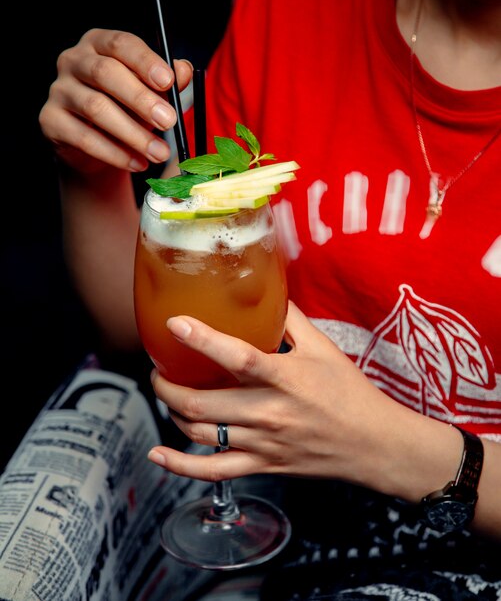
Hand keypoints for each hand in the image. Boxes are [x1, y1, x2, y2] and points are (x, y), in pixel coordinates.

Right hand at [39, 28, 192, 174]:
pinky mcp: (50, 120)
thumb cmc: (125, 110)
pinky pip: (84, 138)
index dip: (145, 61)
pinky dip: (115, 153)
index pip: (120, 44)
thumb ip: (167, 83)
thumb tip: (184, 71)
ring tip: (159, 152)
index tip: (168, 81)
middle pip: (106, 73)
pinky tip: (138, 163)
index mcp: (99, 44)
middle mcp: (74, 60)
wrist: (96, 147)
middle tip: (168, 121)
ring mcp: (59, 90)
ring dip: (133, 133)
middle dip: (141, 99)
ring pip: (96, 108)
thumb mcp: (150, 95)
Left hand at [148, 301, 410, 491]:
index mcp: (285, 378)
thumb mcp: (324, 348)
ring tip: (167, 394)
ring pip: (200, 434)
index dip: (201, 340)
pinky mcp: (262, 465)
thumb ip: (292, 320)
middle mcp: (269, 412)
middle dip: (167, 385)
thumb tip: (268, 293)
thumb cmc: (350, 393)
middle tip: (159, 368)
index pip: (237, 357)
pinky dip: (180, 466)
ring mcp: (263, 443)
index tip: (174, 323)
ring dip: (172, 412)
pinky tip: (158, 455)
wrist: (373, 444)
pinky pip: (214, 472)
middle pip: (202, 403)